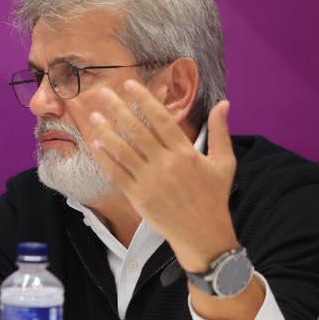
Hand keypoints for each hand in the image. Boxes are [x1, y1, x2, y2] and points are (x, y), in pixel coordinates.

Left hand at [83, 80, 237, 272]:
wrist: (203, 235)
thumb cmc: (214, 197)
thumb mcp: (224, 163)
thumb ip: (220, 132)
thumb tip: (224, 103)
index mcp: (186, 153)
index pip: (161, 120)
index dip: (145, 100)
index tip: (130, 85)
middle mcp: (166, 164)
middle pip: (138, 131)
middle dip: (119, 109)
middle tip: (103, 93)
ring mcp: (150, 181)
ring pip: (124, 151)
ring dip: (106, 132)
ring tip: (94, 116)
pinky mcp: (139, 197)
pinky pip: (118, 174)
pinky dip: (106, 159)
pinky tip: (96, 145)